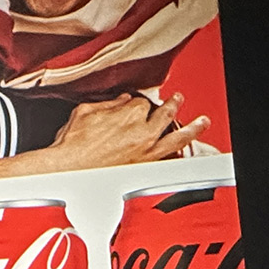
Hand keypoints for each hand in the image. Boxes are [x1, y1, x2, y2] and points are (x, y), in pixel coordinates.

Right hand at [45, 93, 209, 167]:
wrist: (66, 169)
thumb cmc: (71, 144)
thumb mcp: (84, 112)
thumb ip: (107, 104)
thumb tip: (120, 100)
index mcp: (126, 113)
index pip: (141, 102)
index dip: (137, 103)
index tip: (134, 105)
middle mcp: (141, 130)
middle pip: (163, 113)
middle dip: (171, 105)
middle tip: (176, 100)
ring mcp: (145, 149)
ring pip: (176, 135)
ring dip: (192, 127)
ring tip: (202, 122)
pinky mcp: (143, 166)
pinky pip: (169, 156)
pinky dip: (181, 150)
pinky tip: (186, 148)